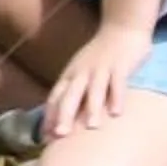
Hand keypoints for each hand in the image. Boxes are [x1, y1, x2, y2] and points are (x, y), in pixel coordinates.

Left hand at [45, 22, 153, 140]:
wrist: (121, 28)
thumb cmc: (100, 56)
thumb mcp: (82, 71)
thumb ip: (75, 92)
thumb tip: (65, 118)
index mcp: (71, 75)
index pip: (55, 97)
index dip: (50, 116)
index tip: (45, 137)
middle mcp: (82, 73)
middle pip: (70, 95)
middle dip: (64, 115)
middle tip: (60, 136)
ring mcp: (101, 69)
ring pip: (94, 90)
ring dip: (91, 108)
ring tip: (90, 127)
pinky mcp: (120, 66)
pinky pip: (117, 83)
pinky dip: (117, 97)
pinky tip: (117, 112)